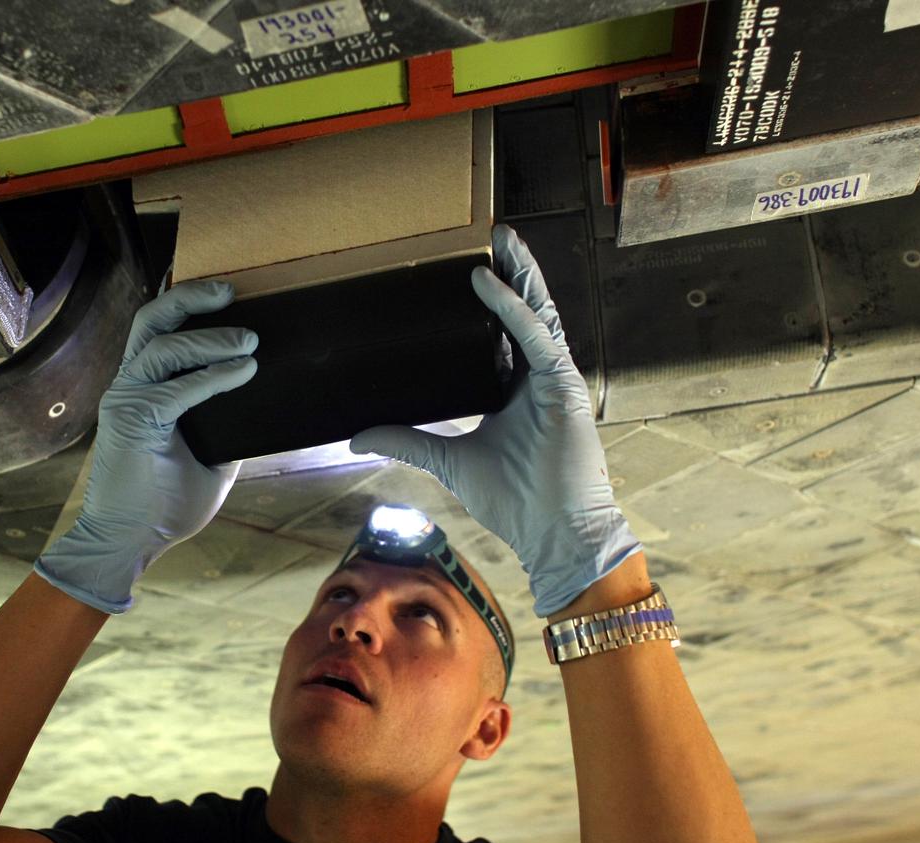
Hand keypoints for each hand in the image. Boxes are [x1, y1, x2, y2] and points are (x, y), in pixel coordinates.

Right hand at [35, 281, 257, 613]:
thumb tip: (267, 414)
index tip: (230, 297)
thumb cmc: (165, 504)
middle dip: (189, 298)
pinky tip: (242, 372)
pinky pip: (176, 389)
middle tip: (232, 290)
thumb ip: (229, 430)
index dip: (189, 307)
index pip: (160, 331)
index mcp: (143, 388)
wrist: (131, 542)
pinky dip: (213, 376)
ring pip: (162, 346)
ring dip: (210, 339)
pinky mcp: (133, 422)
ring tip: (249, 342)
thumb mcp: (213, 459)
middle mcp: (129, 386)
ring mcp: (127, 401)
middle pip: (150, 321)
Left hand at [350, 225, 639, 616]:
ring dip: (522, 273)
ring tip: (502, 237)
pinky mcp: (564, 386)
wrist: (550, 532)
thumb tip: (354, 439)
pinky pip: (538, 338)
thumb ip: (405, 440)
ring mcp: (555, 379)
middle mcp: (539, 377)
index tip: (471, 269)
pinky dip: (513, 310)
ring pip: (540, 312)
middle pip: (528, 311)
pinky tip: (490, 283)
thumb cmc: (512, 500)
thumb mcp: (446, 460)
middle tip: (493, 234)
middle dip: (513, 271)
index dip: (496, 298)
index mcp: (517, 389)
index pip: (507, 332)